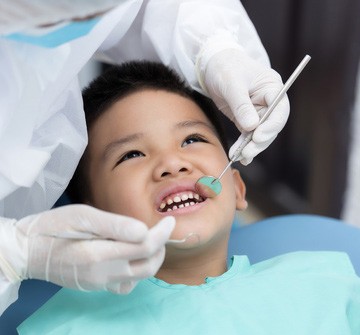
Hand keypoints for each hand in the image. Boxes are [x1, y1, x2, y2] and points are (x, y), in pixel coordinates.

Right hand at [0, 205, 174, 293]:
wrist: (28, 251)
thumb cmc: (53, 227)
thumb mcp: (81, 216)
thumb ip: (113, 224)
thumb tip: (144, 230)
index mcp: (98, 254)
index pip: (144, 246)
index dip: (162, 232)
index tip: (170, 220)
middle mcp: (102, 274)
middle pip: (148, 266)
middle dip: (162, 247)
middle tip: (162, 229)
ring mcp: (100, 283)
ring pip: (140, 277)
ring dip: (152, 259)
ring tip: (151, 240)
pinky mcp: (96, 286)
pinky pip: (126, 284)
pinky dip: (137, 271)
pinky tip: (131, 256)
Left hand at [197, 44, 289, 164]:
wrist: (213, 66)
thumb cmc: (225, 68)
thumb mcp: (232, 84)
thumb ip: (242, 105)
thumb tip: (251, 127)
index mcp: (272, 88)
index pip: (279, 110)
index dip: (271, 126)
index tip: (258, 136)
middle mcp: (269, 102)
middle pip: (271, 126)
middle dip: (260, 141)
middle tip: (247, 152)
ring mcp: (258, 112)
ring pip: (260, 134)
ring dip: (251, 147)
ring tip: (240, 156)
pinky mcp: (246, 119)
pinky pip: (248, 135)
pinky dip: (244, 146)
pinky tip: (239, 155)